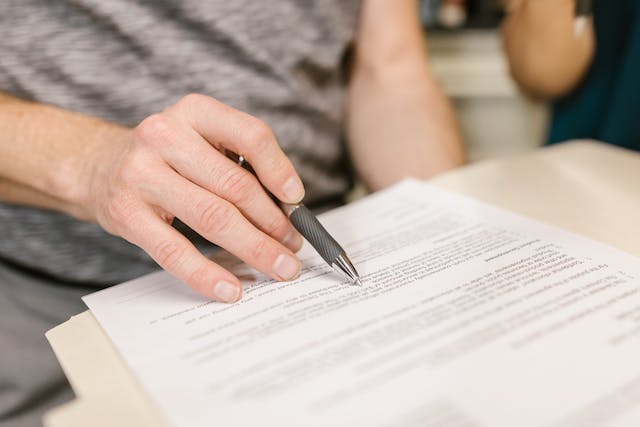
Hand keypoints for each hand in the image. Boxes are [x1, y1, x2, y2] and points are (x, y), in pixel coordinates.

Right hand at [82, 94, 304, 302]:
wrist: (100, 166)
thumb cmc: (168, 157)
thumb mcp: (202, 140)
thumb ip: (241, 164)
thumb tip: (288, 210)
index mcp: (195, 112)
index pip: (251, 135)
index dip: (280, 170)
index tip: (297, 200)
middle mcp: (165, 136)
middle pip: (235, 186)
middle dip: (273, 222)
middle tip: (293, 246)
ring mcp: (141, 175)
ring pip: (212, 218)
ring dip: (254, 248)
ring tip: (279, 266)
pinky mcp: (126, 214)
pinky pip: (174, 251)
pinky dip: (207, 274)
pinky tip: (231, 289)